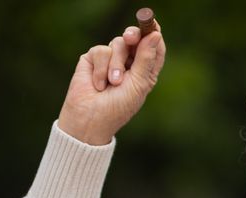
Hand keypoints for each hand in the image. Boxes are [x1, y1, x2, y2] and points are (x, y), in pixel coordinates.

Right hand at [58, 23, 166, 145]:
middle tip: (130, 38)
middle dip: (134, 35)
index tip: (153, 28)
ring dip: (115, 64)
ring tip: (113, 83)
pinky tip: (99, 85)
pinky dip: (100, 69)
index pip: (153, 46)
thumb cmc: (117, 108)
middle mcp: (128, 62)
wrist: (90, 120)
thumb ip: (145, 59)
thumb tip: (155, 34)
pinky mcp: (92, 60)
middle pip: (135, 37)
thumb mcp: (138, 84)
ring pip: (118, 43)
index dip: (154, 34)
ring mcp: (109, 60)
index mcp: (144, 69)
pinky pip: (101, 51)